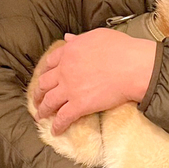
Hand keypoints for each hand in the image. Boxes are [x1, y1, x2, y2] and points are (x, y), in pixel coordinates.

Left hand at [33, 28, 156, 134]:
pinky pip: (63, 117)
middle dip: (39, 92)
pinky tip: (55, 131)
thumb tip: (68, 38)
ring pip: (49, 101)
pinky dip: (57, 125)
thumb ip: (80, 39)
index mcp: (69, 52)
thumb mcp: (97, 36)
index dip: (45, 71)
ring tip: (40, 116)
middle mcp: (65, 70)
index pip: (50, 62)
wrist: (131, 67)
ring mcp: (70, 89)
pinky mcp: (79, 105)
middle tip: (37, 98)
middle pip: (45, 83)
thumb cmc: (121, 49)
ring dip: (43, 110)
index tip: (45, 76)